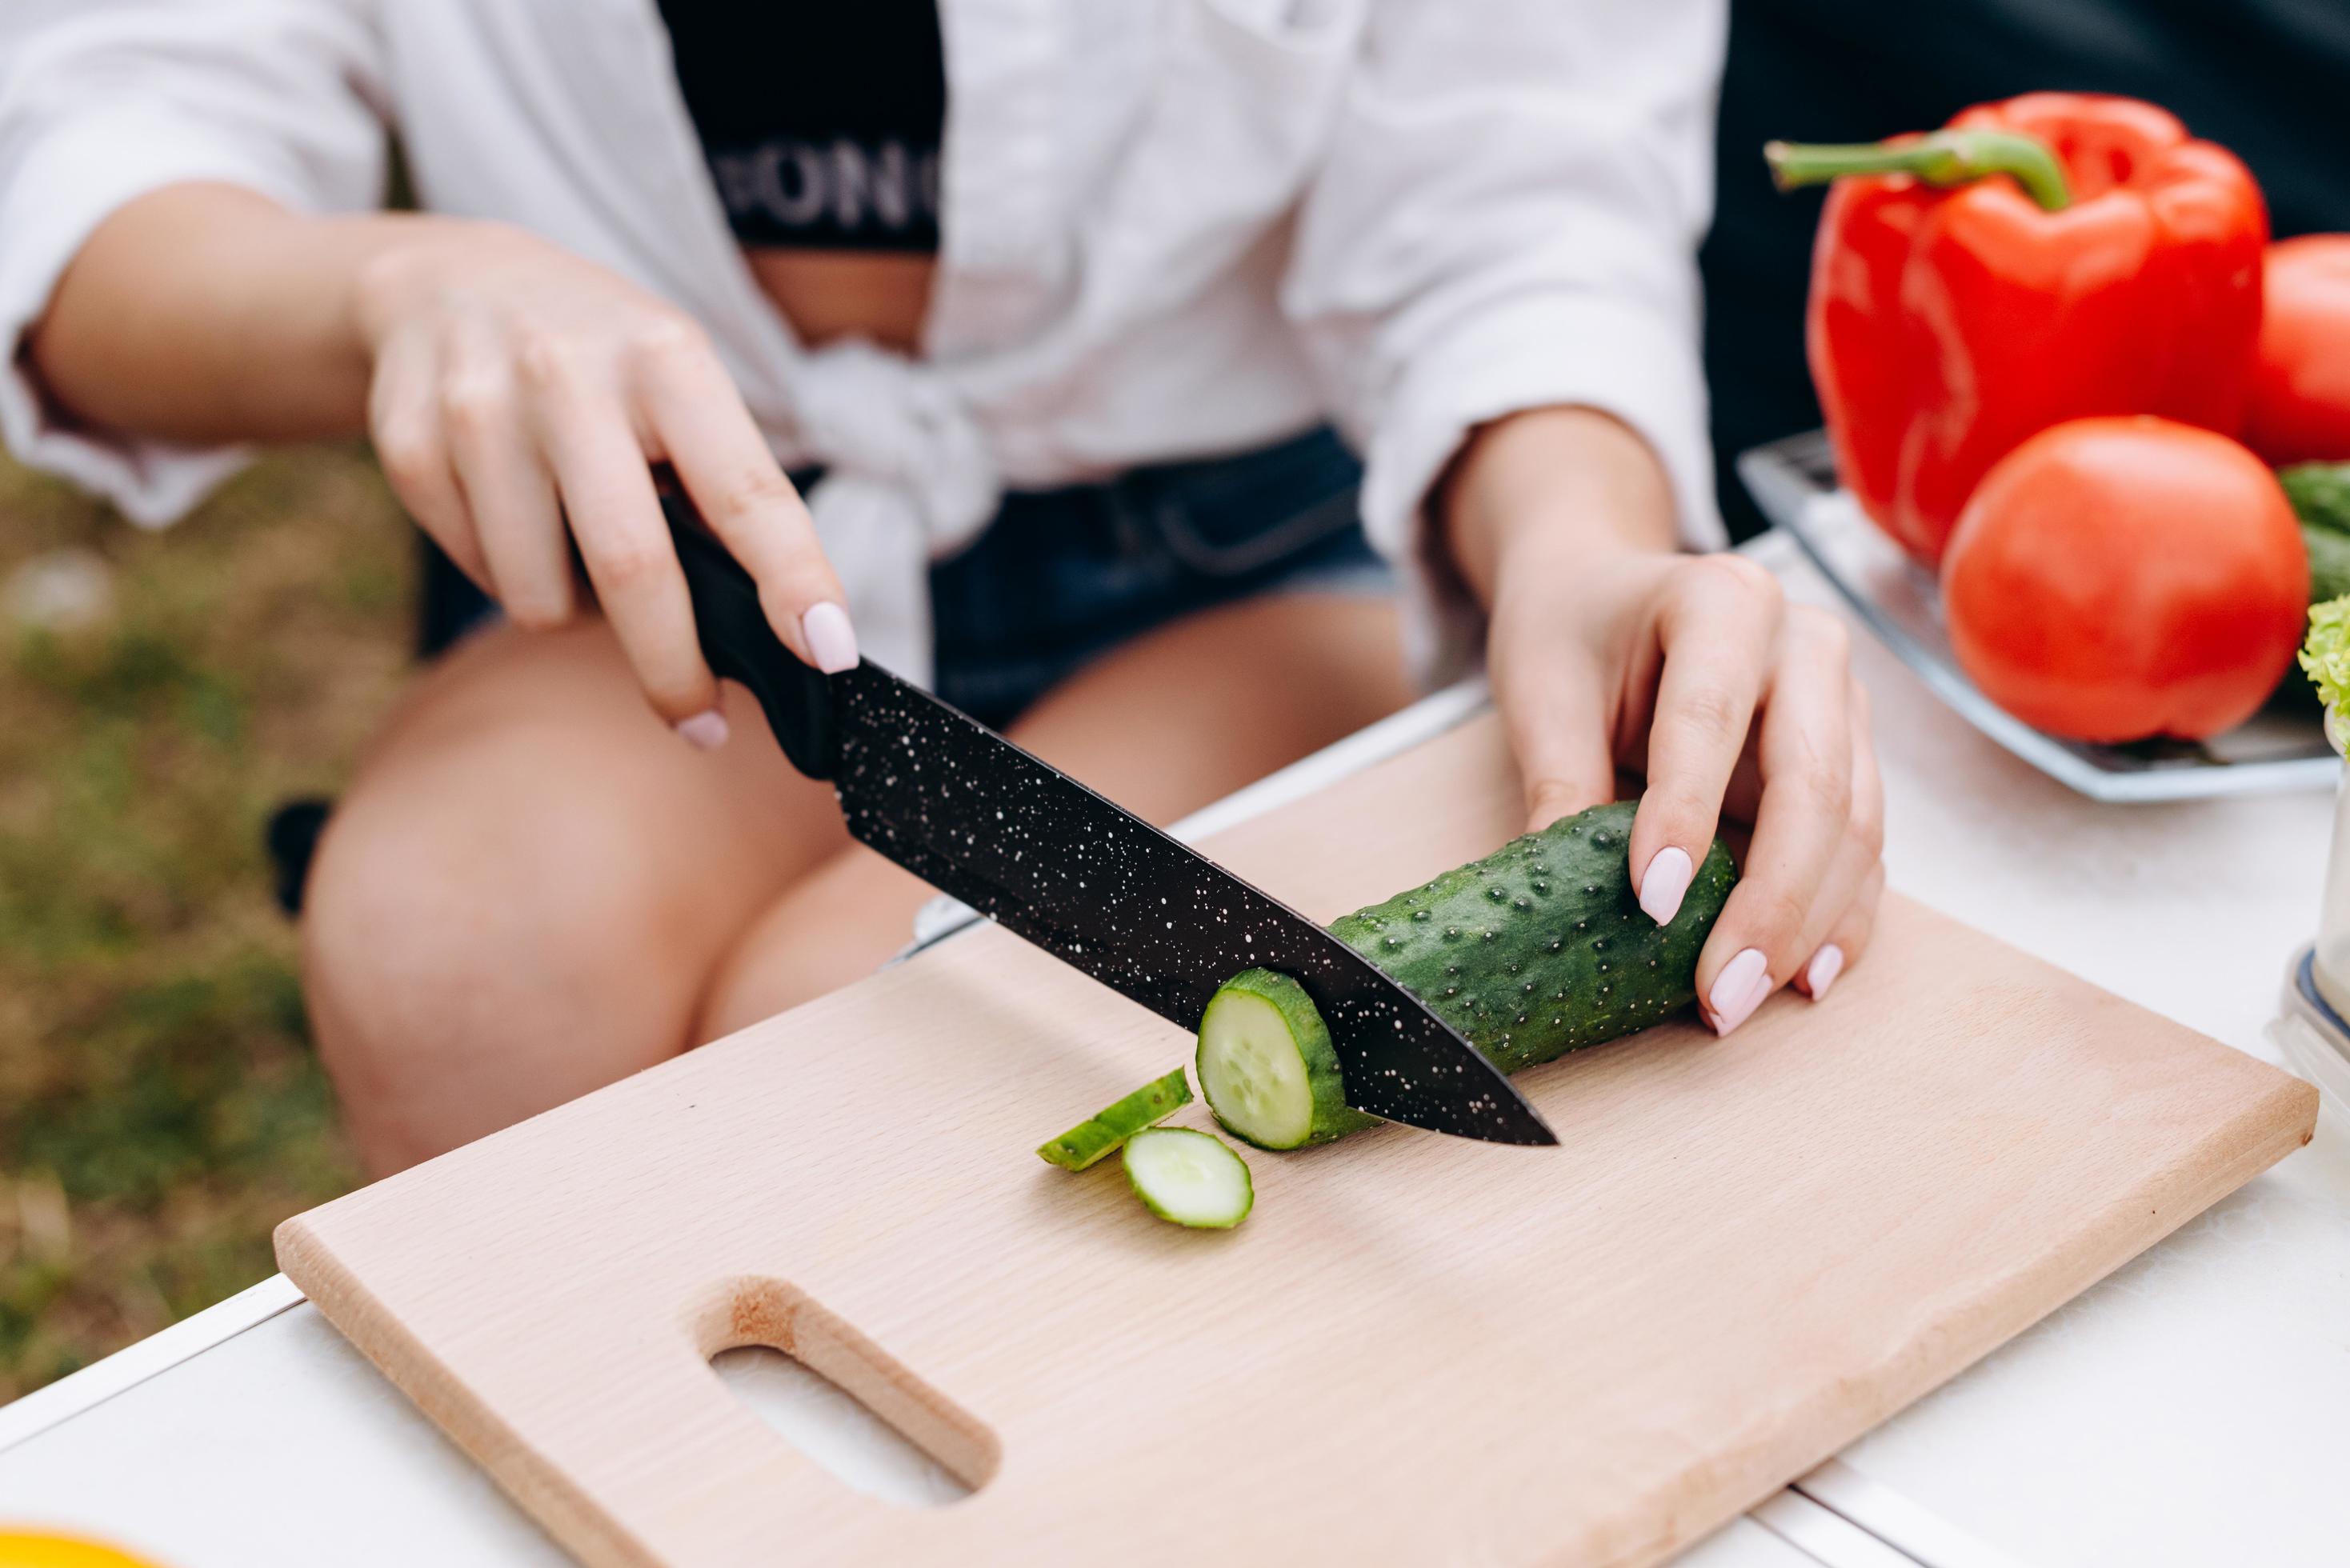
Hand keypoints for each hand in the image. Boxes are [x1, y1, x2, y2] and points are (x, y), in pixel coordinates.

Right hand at [351, 219, 855, 743]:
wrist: (447, 283)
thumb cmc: (602, 359)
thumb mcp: (679, 382)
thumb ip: (723, 486)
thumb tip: (780, 625)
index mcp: (668, 360)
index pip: (746, 491)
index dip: (794, 579)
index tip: (830, 651)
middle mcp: (570, 375)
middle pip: (631, 566)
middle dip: (674, 669)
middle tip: (703, 724)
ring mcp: (479, 409)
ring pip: (540, 594)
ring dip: (577, 614)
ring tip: (584, 556)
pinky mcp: (408, 445)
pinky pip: (479, 574)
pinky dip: (513, 579)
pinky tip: (517, 520)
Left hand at [1446, 409, 1884, 1034]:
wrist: (1606, 596)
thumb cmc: (1570, 635)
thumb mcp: (1542, 694)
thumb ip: (1559, 786)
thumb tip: (1567, 901)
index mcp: (1723, 600)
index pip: (1712, 717)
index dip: (1687, 815)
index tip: (1649, 903)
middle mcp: (1804, 645)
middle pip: (1811, 782)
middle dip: (1768, 901)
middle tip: (1719, 991)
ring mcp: (1841, 701)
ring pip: (1852, 824)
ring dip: (1807, 924)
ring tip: (1746, 999)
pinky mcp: (1852, 756)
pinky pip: (1864, 845)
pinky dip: (1839, 915)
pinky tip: (1806, 975)